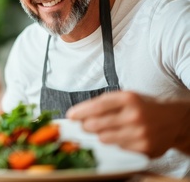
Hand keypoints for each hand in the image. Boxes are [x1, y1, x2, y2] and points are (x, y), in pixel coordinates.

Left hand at [66, 91, 182, 157]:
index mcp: (128, 98)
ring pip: (104, 139)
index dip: (80, 112)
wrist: (174, 120)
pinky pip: (117, 148)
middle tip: (85, 126)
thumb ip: (103, 103)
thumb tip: (78, 114)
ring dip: (100, 135)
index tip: (70, 116)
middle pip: (96, 125)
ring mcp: (140, 133)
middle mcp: (134, 115)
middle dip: (86, 126)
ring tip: (106, 130)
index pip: (96, 106)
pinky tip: (122, 137)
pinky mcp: (144, 148)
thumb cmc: (143, 107)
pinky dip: (115, 143)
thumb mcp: (126, 97)